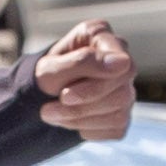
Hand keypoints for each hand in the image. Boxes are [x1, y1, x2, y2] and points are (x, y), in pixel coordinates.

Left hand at [35, 20, 134, 140]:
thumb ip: (83, 61)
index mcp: (101, 37)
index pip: (122, 61)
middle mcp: (120, 61)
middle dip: (82, 103)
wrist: (40, 98)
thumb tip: (122, 62)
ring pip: (118, 111)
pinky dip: (86, 128)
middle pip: (121, 89)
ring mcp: (125, 89)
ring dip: (78, 117)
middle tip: (47, 110)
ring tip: (50, 113)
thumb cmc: (46, 76)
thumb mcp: (51, 69)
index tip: (65, 94)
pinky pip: (115, 128)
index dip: (98, 80)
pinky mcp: (122, 115)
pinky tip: (69, 120)